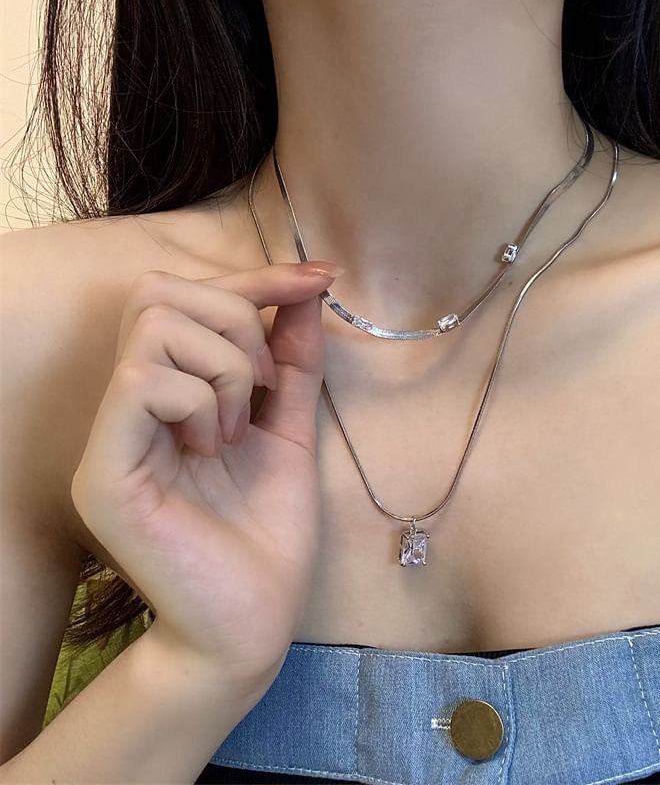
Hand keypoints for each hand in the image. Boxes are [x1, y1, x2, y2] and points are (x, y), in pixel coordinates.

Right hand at [70, 260, 343, 694]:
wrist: (252, 620)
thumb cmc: (268, 532)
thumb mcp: (291, 429)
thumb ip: (292, 361)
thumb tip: (306, 289)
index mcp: (168, 393)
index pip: (187, 296)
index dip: (254, 276)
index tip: (319, 278)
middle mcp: (127, 406)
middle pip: (158, 292)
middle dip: (236, 321)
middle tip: (263, 389)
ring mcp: (109, 436)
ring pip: (156, 326)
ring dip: (225, 368)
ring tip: (238, 428)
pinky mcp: (103, 471)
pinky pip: (144, 380)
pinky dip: (203, 401)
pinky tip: (215, 447)